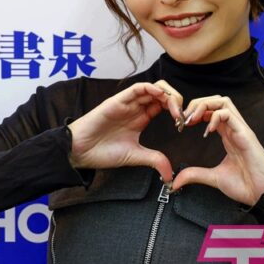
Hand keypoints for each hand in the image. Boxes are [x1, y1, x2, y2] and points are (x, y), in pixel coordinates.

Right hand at [66, 81, 183, 182]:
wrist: (80, 152)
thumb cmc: (102, 152)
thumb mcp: (135, 156)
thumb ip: (154, 160)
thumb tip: (170, 176)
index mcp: (141, 118)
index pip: (164, 105)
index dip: (177, 111)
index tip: (183, 124)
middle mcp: (136, 108)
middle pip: (162, 94)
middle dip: (176, 100)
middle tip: (182, 116)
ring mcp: (128, 103)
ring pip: (153, 87)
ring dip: (167, 94)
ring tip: (175, 108)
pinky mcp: (118, 100)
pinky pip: (138, 88)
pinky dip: (151, 88)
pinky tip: (160, 96)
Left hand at [171, 95, 263, 205]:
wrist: (262, 195)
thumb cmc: (246, 184)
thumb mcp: (213, 178)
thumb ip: (195, 175)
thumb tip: (176, 181)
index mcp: (228, 135)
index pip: (212, 111)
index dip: (195, 113)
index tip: (183, 124)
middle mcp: (234, 129)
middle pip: (216, 101)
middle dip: (198, 104)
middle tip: (185, 118)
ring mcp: (241, 129)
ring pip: (223, 101)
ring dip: (205, 105)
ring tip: (193, 118)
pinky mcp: (245, 134)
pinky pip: (229, 114)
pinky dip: (215, 117)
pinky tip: (207, 130)